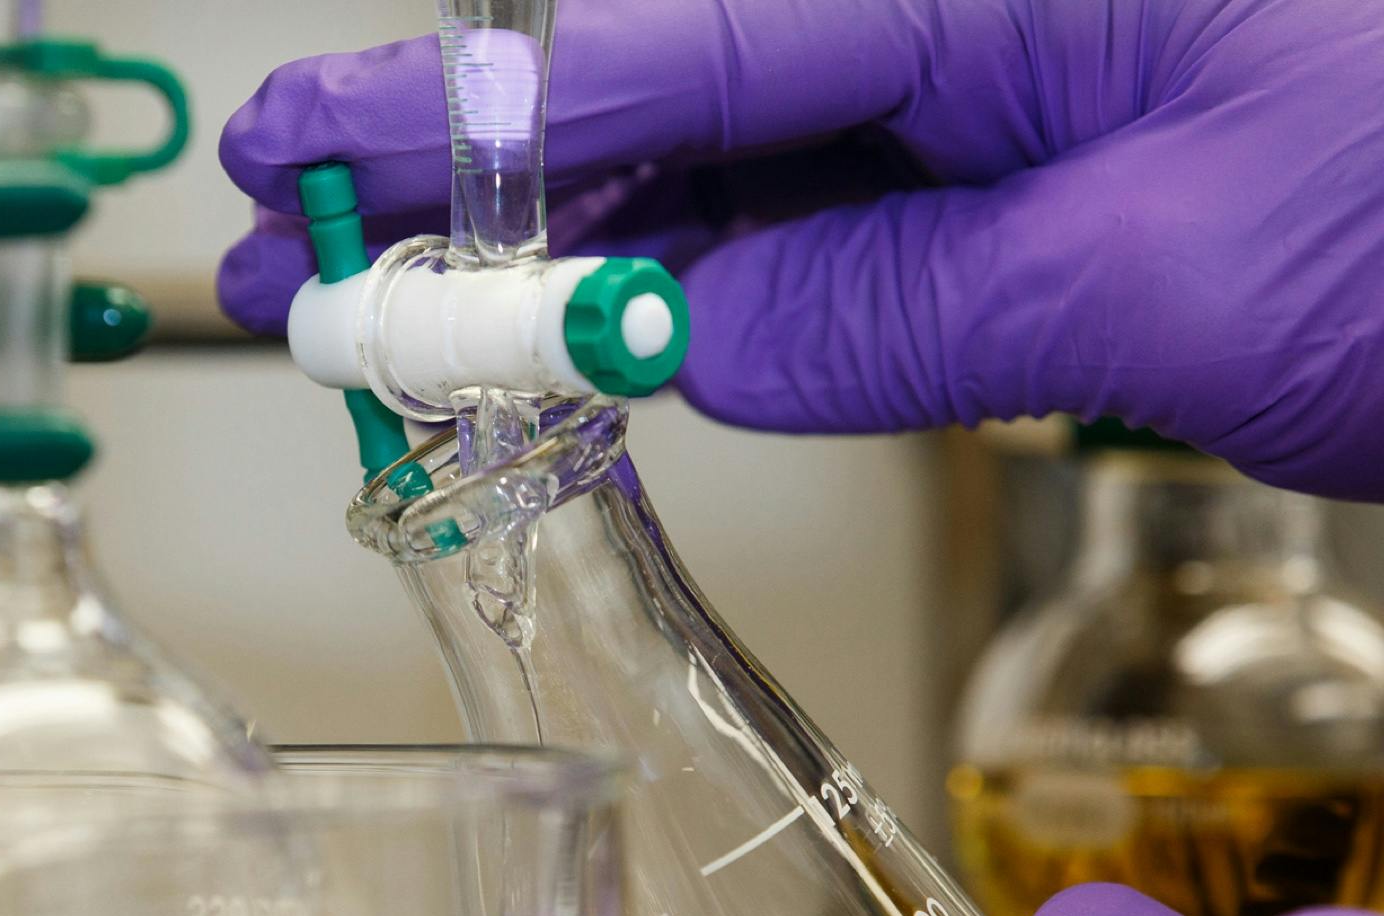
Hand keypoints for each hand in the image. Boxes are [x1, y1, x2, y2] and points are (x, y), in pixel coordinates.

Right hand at [219, 0, 1383, 500]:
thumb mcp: (1152, 289)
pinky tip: (604, 341)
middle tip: (305, 249)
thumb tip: (680, 346)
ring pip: (722, 168)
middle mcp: (970, 11)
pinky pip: (819, 226)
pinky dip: (701, 292)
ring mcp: (992, 91)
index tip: (300, 161)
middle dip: (468, 183)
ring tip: (413, 325)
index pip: (660, 49)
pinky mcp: (1018, 170)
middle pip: (660, 90)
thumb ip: (884, 313)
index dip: (455, 124)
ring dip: (566, 257)